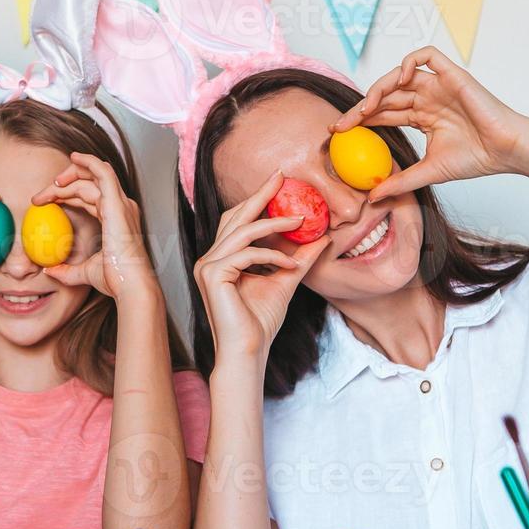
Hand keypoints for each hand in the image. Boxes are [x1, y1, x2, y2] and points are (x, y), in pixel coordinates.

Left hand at [31, 153, 158, 300]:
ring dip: (71, 174)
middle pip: (90, 183)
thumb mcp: (84, 272)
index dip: (67, 194)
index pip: (90, 196)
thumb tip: (51, 270)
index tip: (46, 201)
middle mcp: (121, 207)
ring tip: (53, 183)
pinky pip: (103, 172)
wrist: (130, 284)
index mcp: (117, 219)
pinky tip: (74, 158)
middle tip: (41, 196)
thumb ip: (67, 270)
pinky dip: (88, 162)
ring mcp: (120, 203)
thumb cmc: (116, 279)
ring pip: (94, 175)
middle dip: (64, 184)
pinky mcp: (116, 203)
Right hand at [193, 171, 329, 361]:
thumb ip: (299, 259)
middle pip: (235, 216)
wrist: (248, 351)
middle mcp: (209, 258)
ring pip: (242, 232)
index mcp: (221, 258)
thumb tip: (321, 238)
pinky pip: (246, 254)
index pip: (238, 221)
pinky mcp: (213, 275)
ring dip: (273, 224)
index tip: (279, 181)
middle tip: (282, 177)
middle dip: (260, 195)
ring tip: (300, 221)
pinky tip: (290, 264)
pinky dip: (272, 255)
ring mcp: (207, 265)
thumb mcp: (285, 281)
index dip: (257, 199)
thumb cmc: (260, 322)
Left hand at [331, 46, 528, 200]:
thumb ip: (400, 181)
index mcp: (422, 116)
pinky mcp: (452, 74)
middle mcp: (428, 98)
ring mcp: (439, 85)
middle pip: (386, 95)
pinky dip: (407, 62)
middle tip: (343, 124)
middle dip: (362, 108)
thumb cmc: (476, 159)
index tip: (339, 133)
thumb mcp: (428, 172)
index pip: (384, 113)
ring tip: (366, 108)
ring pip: (399, 75)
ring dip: (378, 88)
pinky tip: (397, 81)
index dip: (361, 119)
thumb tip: (372, 198)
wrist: (506, 150)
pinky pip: (426, 56)